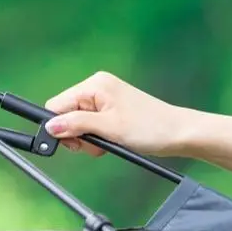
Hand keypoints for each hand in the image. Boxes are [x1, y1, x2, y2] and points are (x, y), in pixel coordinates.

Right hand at [44, 71, 198, 157]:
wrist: (180, 133)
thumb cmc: (151, 127)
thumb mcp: (109, 128)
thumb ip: (77, 125)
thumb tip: (51, 127)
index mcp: (95, 85)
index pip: (57, 105)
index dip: (60, 127)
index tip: (72, 143)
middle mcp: (98, 87)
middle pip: (66, 114)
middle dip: (77, 135)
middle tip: (96, 145)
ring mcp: (106, 99)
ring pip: (79, 123)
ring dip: (89, 139)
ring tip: (109, 143)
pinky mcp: (112, 110)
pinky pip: (92, 126)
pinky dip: (98, 138)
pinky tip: (113, 142)